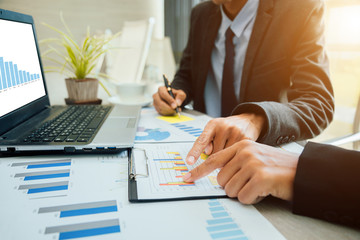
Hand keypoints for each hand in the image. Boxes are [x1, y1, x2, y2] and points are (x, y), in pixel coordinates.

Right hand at [152, 86, 185, 115]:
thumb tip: (178, 103)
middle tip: (175, 110)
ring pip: (160, 108)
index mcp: (161, 89)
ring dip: (168, 111)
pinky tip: (171, 111)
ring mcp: (155, 102)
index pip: (163, 94)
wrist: (173, 99)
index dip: (169, 100)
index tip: (175, 105)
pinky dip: (167, 113)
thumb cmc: (175, 95)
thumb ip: (180, 96)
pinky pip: (160, 112)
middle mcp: (156, 95)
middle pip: (160, 103)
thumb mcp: (180, 93)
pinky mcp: (156, 108)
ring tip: (175, 110)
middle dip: (168, 108)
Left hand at [183, 140, 298, 203]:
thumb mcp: (254, 156)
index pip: (213, 160)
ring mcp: (252, 164)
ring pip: (230, 190)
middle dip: (233, 187)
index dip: (198, 171)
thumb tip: (217, 176)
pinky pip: (243, 197)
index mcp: (241, 146)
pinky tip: (263, 191)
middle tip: (249, 183)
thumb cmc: (277, 167)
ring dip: (243, 193)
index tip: (187, 178)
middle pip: (220, 180)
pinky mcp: (260, 177)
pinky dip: (252, 199)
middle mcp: (245, 152)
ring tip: (258, 186)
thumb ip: (235, 162)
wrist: (302, 171)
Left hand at [186, 113, 264, 164]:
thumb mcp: (214, 130)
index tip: (189, 161)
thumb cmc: (227, 128)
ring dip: (226, 157)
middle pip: (214, 153)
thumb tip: (207, 152)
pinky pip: (236, 156)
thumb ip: (206, 141)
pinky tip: (237, 150)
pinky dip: (234, 157)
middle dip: (216, 155)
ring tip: (229, 146)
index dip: (195, 152)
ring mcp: (236, 133)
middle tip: (221, 146)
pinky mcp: (246, 140)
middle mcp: (224, 127)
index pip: (202, 140)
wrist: (248, 120)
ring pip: (225, 156)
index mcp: (213, 124)